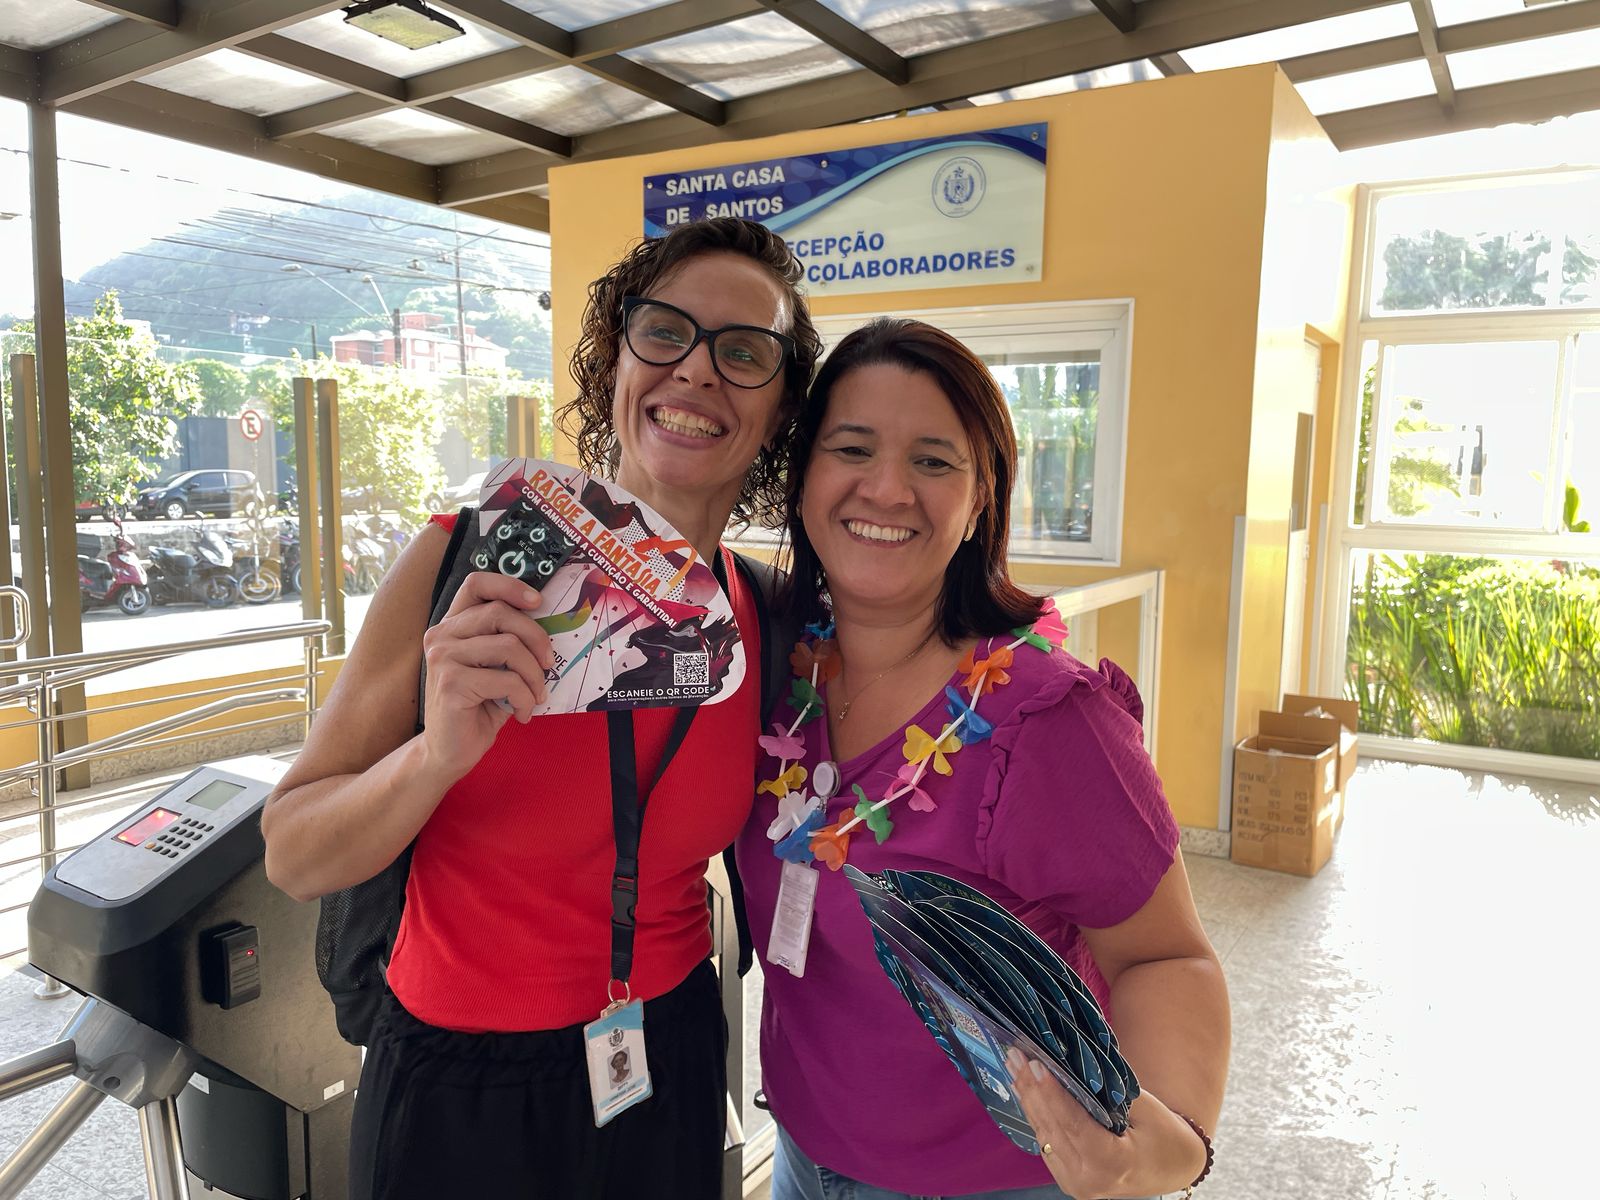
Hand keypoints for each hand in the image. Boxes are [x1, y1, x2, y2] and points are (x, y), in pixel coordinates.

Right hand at [418, 571, 554, 779]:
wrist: (449, 751)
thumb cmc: (480, 706)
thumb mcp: (498, 668)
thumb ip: (512, 642)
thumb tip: (553, 624)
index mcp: (452, 625)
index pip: (476, 583)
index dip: (509, 585)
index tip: (538, 602)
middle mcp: (441, 635)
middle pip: (500, 613)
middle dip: (536, 638)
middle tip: (550, 664)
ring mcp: (442, 658)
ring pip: (508, 646)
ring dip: (534, 675)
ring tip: (536, 695)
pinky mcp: (451, 683)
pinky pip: (507, 680)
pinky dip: (525, 698)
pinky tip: (522, 713)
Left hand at [1005, 1049, 1203, 1198]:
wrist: (1172, 1167)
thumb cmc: (1165, 1135)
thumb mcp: (1144, 1108)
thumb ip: (1104, 1092)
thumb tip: (1066, 1064)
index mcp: (1112, 1165)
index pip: (1073, 1124)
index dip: (1051, 1092)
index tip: (1034, 1063)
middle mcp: (1088, 1180)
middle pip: (1052, 1128)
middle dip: (1032, 1088)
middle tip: (1015, 1054)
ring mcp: (1075, 1183)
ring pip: (1044, 1134)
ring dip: (1028, 1098)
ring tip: (1014, 1065)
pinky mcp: (1067, 1177)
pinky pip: (1047, 1141)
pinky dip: (1036, 1113)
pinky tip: (1025, 1089)